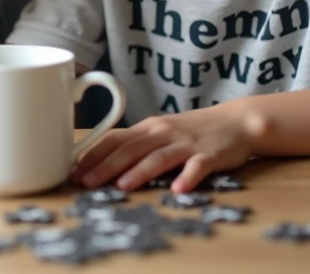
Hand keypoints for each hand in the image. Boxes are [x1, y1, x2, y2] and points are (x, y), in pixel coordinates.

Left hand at [70, 102, 262, 192]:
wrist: (235, 121)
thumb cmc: (192, 130)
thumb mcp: (160, 132)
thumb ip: (136, 145)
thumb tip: (103, 164)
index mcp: (148, 128)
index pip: (114, 139)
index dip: (93, 155)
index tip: (74, 172)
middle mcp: (163, 132)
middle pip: (131, 149)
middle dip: (107, 166)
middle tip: (87, 183)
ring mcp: (186, 143)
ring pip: (159, 156)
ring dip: (140, 171)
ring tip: (123, 186)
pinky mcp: (209, 154)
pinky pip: (197, 166)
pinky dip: (187, 177)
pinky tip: (178, 189)